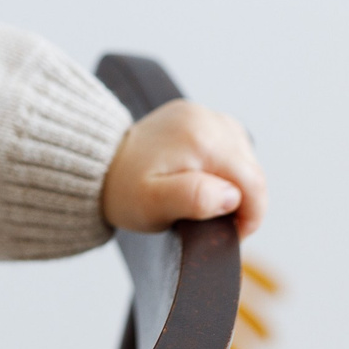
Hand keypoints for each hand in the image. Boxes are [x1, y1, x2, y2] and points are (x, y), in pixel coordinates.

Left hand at [101, 100, 265, 238]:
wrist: (96, 164)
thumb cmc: (123, 190)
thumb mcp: (153, 205)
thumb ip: (194, 199)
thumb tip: (232, 196)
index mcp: (201, 140)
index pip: (253, 182)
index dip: (252, 216)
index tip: (233, 235)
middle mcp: (206, 119)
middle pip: (252, 169)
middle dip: (246, 202)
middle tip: (222, 226)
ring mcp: (202, 113)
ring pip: (246, 155)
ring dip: (238, 184)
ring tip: (213, 204)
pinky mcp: (196, 115)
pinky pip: (231, 142)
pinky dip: (229, 166)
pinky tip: (210, 180)